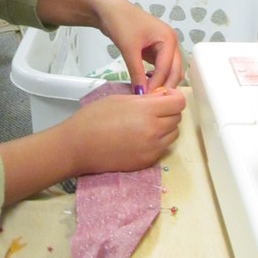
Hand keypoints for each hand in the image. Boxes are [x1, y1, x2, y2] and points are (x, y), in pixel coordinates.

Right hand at [66, 88, 185, 173]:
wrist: (79, 146)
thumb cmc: (94, 118)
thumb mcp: (120, 99)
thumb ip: (144, 99)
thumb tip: (160, 97)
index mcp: (147, 111)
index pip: (179, 103)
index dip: (174, 96)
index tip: (165, 95)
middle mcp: (154, 131)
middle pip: (178, 118)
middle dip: (170, 111)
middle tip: (155, 108)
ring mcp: (152, 149)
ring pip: (173, 135)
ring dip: (166, 127)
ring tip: (148, 123)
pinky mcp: (147, 162)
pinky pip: (162, 148)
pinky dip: (157, 141)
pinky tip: (140, 137)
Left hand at [97, 0, 182, 91]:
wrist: (107, 9)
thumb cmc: (120, 21)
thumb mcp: (129, 48)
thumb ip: (136, 72)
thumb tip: (141, 94)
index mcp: (169, 38)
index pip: (167, 68)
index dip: (157, 85)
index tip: (147, 98)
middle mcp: (170, 42)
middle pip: (174, 71)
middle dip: (164, 85)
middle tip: (150, 100)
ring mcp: (163, 45)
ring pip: (168, 70)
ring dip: (161, 82)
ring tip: (147, 94)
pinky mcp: (154, 49)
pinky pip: (159, 67)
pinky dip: (155, 76)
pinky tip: (145, 84)